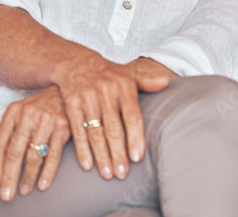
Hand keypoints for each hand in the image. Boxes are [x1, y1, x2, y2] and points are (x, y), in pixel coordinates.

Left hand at [0, 85, 69, 200]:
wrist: (68, 89)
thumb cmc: (40, 105)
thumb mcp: (18, 115)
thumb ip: (3, 135)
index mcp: (13, 112)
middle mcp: (29, 115)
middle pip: (15, 152)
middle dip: (10, 176)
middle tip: (6, 195)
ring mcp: (47, 121)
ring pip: (34, 155)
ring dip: (28, 177)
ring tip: (24, 190)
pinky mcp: (64, 127)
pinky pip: (54, 154)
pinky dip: (48, 172)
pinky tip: (42, 184)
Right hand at [54, 54, 172, 181]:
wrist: (77, 62)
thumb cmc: (109, 74)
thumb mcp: (128, 75)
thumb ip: (146, 82)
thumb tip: (166, 83)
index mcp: (124, 86)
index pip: (132, 116)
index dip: (135, 137)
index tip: (137, 157)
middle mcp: (105, 92)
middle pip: (113, 128)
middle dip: (118, 153)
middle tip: (123, 173)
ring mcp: (87, 99)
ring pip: (95, 132)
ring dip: (101, 156)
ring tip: (108, 174)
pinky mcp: (71, 105)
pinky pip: (77, 131)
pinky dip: (82, 149)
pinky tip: (88, 165)